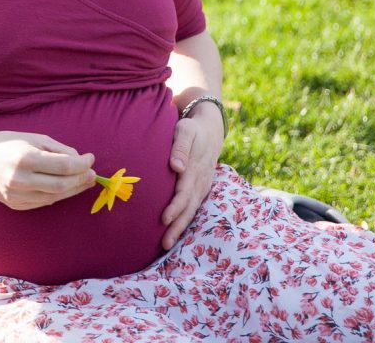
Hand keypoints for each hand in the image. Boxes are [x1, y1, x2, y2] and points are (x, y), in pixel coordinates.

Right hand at [0, 128, 96, 210]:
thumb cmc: (9, 143)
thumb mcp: (34, 138)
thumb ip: (58, 149)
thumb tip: (80, 159)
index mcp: (26, 159)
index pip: (63, 166)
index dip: (81, 164)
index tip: (90, 158)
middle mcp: (21, 180)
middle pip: (61, 185)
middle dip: (81, 179)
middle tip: (92, 173)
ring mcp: (17, 196)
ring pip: (54, 197)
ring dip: (73, 189)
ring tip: (84, 181)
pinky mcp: (15, 205)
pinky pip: (44, 202)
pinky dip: (58, 195)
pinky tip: (67, 187)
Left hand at [161, 105, 223, 248]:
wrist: (210, 130)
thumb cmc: (192, 129)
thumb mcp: (186, 130)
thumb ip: (181, 146)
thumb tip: (177, 167)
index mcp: (195, 169)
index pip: (184, 192)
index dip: (175, 207)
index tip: (164, 219)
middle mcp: (200, 182)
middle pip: (188, 208)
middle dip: (177, 226)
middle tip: (164, 244)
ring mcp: (202, 187)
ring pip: (191, 211)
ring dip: (180, 228)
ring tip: (166, 245)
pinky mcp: (200, 189)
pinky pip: (193, 208)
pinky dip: (185, 221)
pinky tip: (175, 232)